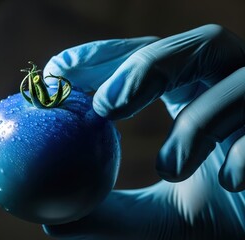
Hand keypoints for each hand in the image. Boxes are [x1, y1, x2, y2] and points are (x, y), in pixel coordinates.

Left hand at [42, 24, 244, 238]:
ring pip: (239, 82)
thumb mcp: (151, 223)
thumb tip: (52, 218)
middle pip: (198, 45)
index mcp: (192, 93)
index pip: (146, 57)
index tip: (58, 74)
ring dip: (198, 122)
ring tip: (168, 169)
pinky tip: (230, 182)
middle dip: (148, 66)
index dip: (103, 56)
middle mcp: (229, 89)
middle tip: (105, 107)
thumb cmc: (212, 227)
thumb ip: (107, 216)